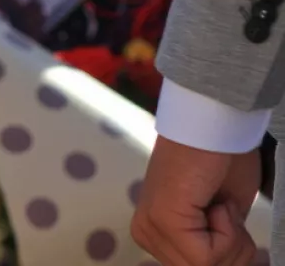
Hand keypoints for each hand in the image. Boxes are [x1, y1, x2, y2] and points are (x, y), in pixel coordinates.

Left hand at [133, 137, 260, 265]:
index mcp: (155, 233)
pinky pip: (207, 256)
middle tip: (224, 208)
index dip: (229, 249)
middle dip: (232, 247)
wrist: (214, 126)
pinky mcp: (164, 220)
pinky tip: (215, 201)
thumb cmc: (220, 162)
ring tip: (218, 202)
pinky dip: (228, 230)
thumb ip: (212, 244)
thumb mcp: (220, 219)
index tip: (225, 215)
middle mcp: (146, 232)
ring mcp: (151, 228)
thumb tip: (225, 263)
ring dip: (231, 238)